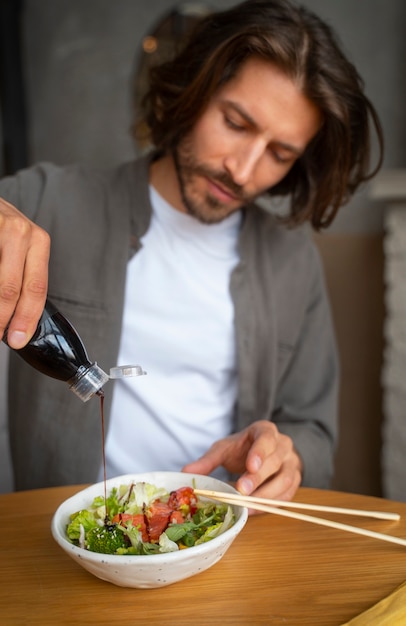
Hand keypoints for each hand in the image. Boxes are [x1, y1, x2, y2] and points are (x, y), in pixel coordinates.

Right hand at [0, 197, 49, 347]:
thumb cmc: (2, 226)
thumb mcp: (20, 245)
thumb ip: (23, 275)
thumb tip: (19, 318)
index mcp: (37, 241)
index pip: (36, 288)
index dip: (26, 318)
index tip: (18, 339)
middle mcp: (19, 232)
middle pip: (11, 288)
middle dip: (3, 318)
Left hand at [182, 420, 302, 510]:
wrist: (259, 453)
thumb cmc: (241, 449)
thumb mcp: (223, 450)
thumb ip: (207, 460)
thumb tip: (186, 473)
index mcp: (266, 431)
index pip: (267, 438)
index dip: (260, 453)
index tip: (250, 466)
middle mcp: (283, 445)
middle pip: (275, 462)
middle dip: (258, 478)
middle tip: (242, 491)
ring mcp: (292, 463)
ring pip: (285, 480)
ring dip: (265, 495)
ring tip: (246, 505)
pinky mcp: (294, 481)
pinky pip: (286, 495)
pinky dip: (270, 504)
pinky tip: (253, 510)